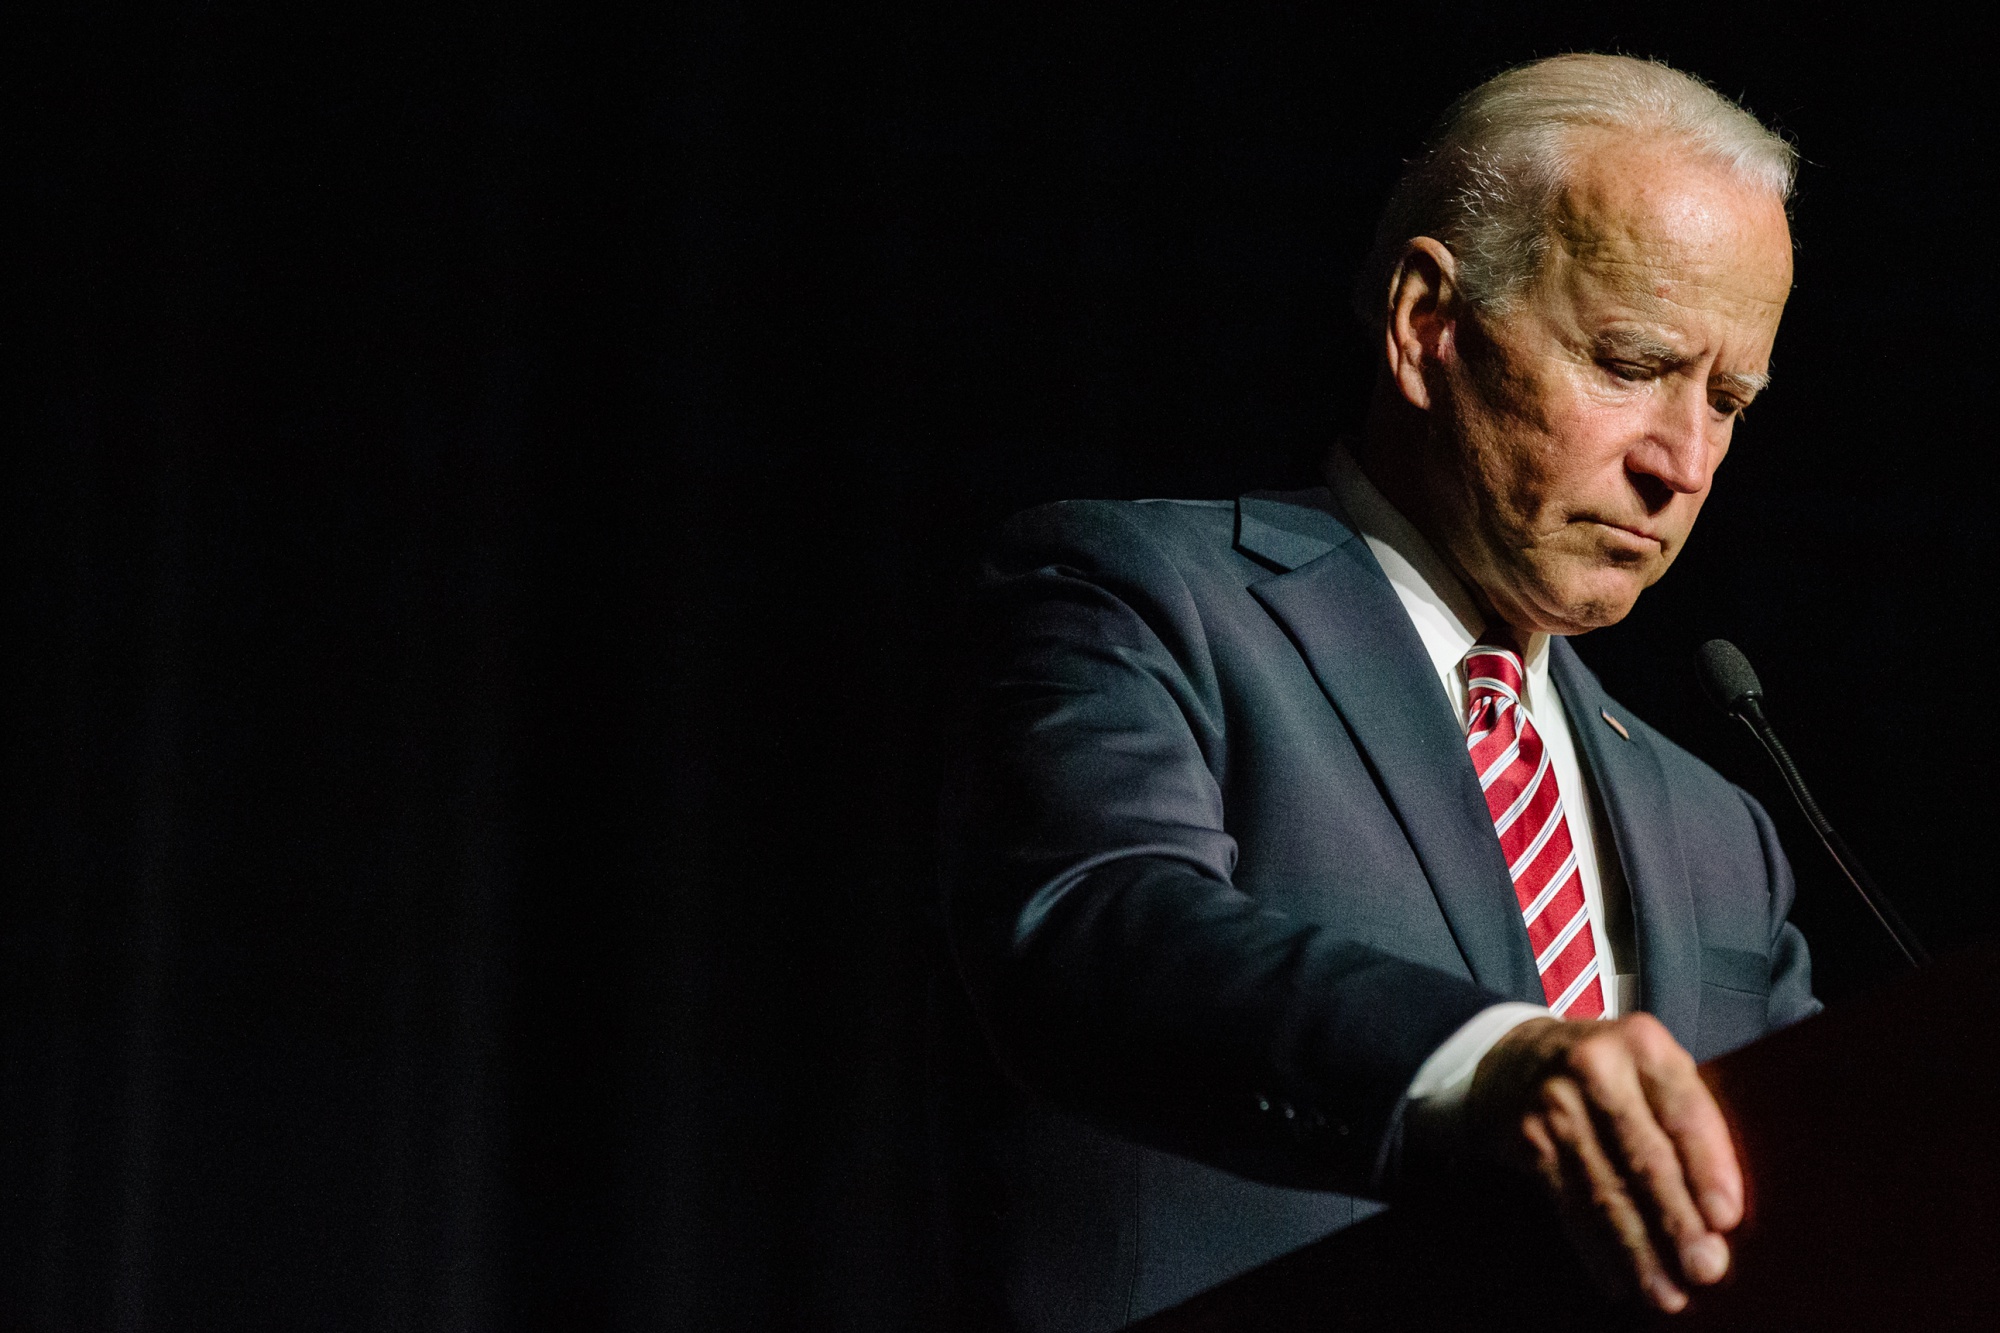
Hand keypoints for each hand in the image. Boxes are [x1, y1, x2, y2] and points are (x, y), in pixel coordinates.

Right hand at [1468, 1013, 1741, 1312]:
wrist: (1516, 1057)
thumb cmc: (1611, 1074)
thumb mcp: (1652, 1069)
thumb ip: (1687, 1117)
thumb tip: (1725, 1211)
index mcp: (1643, 1045)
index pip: (1683, 1111)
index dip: (1707, 1166)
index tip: (1725, 1217)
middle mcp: (1595, 1068)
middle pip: (1644, 1155)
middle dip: (1677, 1220)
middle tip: (1706, 1267)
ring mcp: (1555, 1105)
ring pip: (1605, 1190)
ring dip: (1638, 1250)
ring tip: (1667, 1294)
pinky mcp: (1528, 1141)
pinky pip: (1567, 1204)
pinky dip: (1595, 1249)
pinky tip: (1619, 1281)